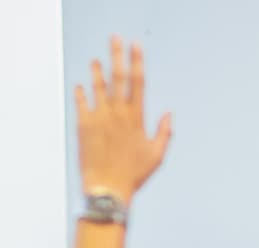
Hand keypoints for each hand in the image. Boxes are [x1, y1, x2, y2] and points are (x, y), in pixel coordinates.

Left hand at [75, 36, 171, 201]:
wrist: (107, 188)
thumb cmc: (135, 174)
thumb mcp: (157, 154)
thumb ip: (164, 132)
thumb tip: (168, 114)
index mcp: (136, 118)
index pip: (138, 82)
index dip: (137, 62)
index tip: (137, 47)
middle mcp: (117, 114)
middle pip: (118, 78)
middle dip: (118, 56)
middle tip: (116, 39)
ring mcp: (98, 118)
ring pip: (98, 88)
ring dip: (97, 72)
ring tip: (96, 59)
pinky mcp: (83, 127)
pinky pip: (81, 104)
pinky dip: (81, 93)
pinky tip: (80, 85)